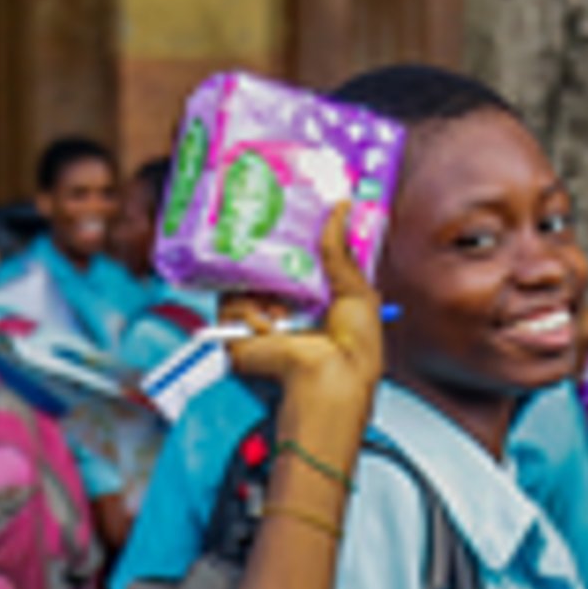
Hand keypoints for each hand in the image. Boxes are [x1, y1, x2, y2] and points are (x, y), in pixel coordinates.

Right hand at [225, 205, 382, 407]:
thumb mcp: (358, 291)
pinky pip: (229, 307)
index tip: (292, 220)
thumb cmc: (354, 349)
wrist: (327, 379)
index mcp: (316, 300)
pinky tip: (268, 325)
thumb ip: (341, 250)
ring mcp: (262, 321)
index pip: (296, 262)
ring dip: (263, 292)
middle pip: (266, 269)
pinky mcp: (239, 335)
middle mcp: (287, 308)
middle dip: (270, 258)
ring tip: (283, 311)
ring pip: (245, 284)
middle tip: (275, 245)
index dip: (293, 243)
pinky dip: (248, 312)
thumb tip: (340, 209)